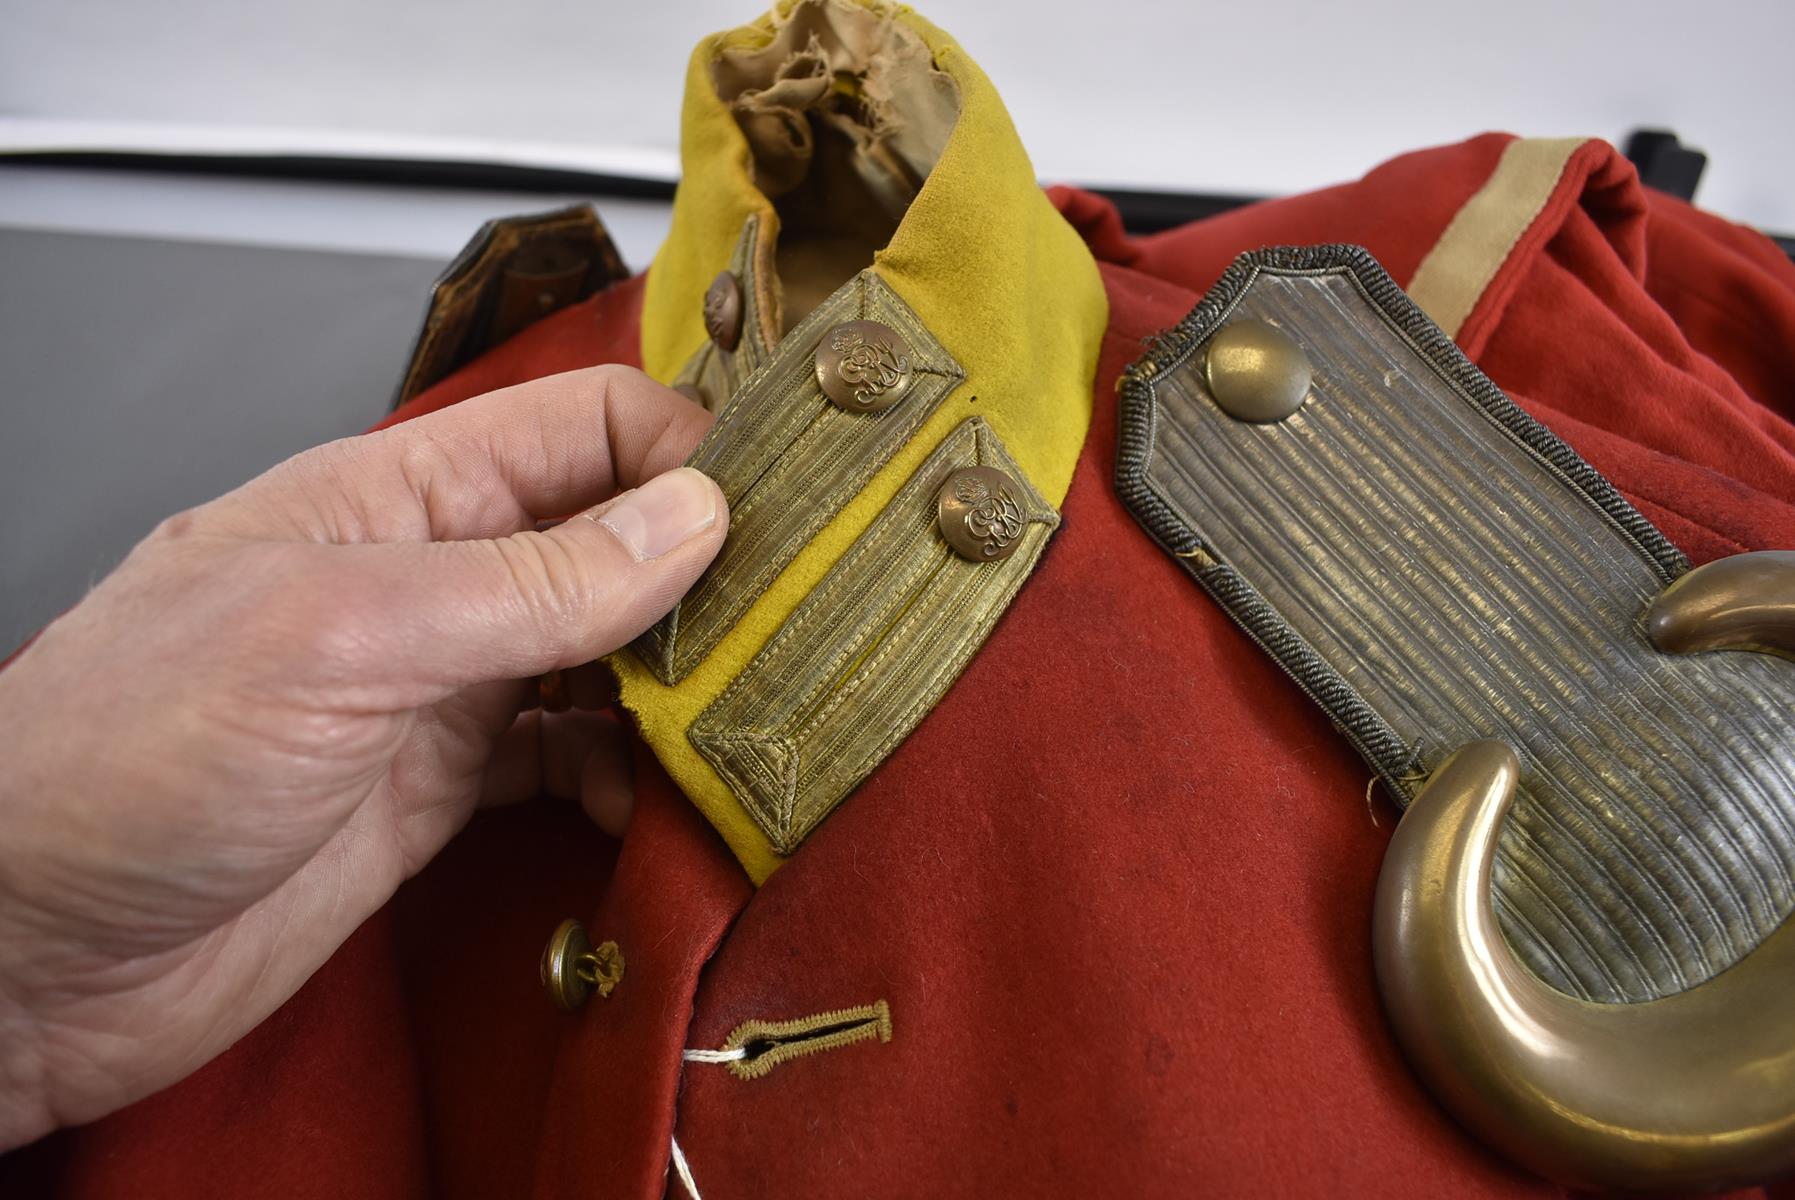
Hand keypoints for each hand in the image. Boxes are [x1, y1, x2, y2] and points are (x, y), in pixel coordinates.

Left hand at [0, 366, 725, 1148]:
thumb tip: (689, 519)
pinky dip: (629, 775)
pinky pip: (572, 759)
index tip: (785, 510)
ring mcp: (440, 687)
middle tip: (798, 625)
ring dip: (682, 680)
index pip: (583, 427)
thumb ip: (527, 583)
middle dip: (711, 572)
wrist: (27, 953)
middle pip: (614, 539)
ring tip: (746, 716)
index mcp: (397, 496)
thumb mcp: (342, 637)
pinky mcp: (441, 788)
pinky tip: (654, 799)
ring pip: (608, 652)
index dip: (690, 449)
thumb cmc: (122, 761)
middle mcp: (433, 580)